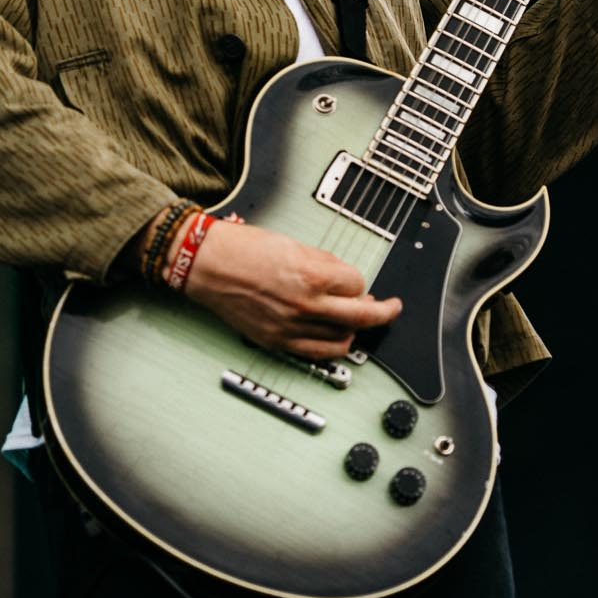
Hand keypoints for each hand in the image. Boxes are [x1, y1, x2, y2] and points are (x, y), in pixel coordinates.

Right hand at [179, 218, 401, 360]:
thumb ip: (323, 263)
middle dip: (384, 312)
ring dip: (355, 328)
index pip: (358, 284)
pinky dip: (333, 346)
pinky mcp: (277, 341)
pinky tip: (335, 337)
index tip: (359, 281)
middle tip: (392, 308)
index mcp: (310, 275)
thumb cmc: (240, 248)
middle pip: (362, 315)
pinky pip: (317, 353)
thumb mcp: (292, 244)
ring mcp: (291, 327)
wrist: (206, 264)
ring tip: (355, 320)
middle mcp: (304, 305)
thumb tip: (345, 278)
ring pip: (343, 338)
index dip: (360, 281)